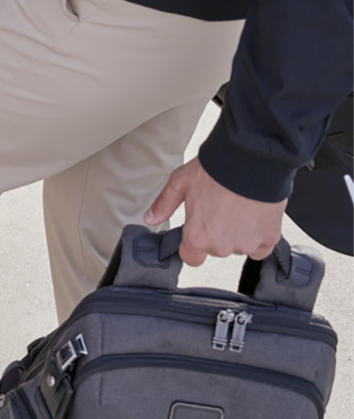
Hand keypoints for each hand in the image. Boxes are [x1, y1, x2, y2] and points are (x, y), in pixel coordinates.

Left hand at [144, 159, 286, 265]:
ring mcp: (246, 245)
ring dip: (237, 234)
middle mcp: (221, 246)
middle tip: (218, 209)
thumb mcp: (179, 182)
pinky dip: (258, 236)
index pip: (190, 257)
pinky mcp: (268, 240)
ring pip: (238, 246)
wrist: (250, 160)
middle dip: (215, 234)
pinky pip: (261, 247)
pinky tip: (253, 216)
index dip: (192, 245)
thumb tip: (150, 218)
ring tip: (237, 208)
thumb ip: (164, 204)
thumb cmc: (215, 170)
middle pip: (215, 249)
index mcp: (197, 236)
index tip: (196, 232)